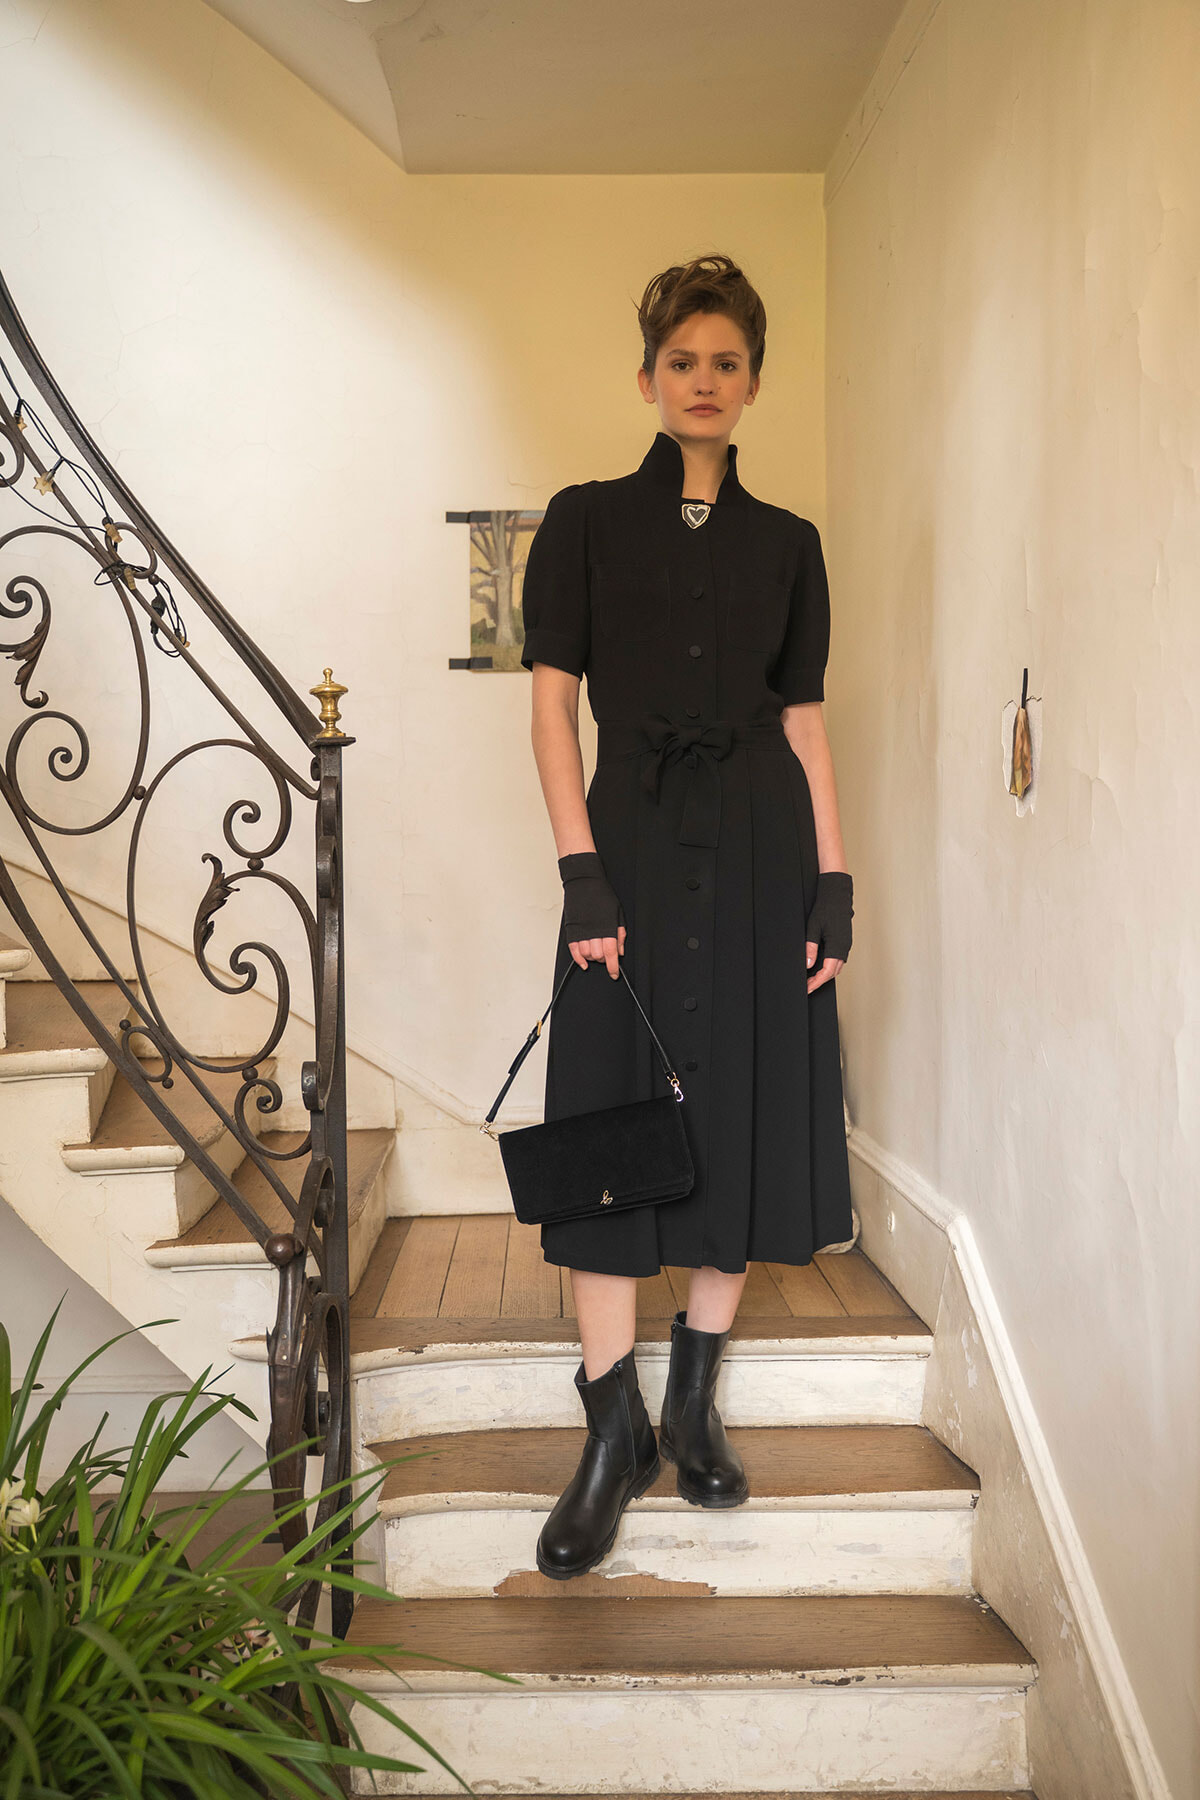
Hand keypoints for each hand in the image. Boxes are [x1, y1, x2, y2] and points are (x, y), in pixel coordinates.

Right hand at [558, 851, 626, 978]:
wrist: (584, 883)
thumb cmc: (602, 895)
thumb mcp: (617, 913)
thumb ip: (619, 934)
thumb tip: (620, 951)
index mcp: (607, 928)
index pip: (611, 954)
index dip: (613, 967)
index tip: (614, 974)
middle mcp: (594, 932)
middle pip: (599, 956)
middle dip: (604, 959)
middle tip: (607, 953)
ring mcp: (581, 932)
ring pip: (587, 955)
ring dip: (593, 958)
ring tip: (596, 951)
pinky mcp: (572, 930)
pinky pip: (574, 951)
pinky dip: (579, 959)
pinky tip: (584, 963)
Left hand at [805, 870, 852, 994]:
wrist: (837, 895)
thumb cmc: (826, 908)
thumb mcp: (813, 928)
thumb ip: (810, 948)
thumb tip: (808, 964)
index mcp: (837, 946)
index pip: (827, 972)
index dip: (816, 982)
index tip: (808, 988)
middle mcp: (844, 948)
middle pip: (833, 973)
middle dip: (820, 981)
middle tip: (807, 985)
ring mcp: (846, 945)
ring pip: (836, 967)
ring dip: (825, 975)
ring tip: (811, 978)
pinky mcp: (844, 941)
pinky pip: (838, 960)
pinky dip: (829, 967)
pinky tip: (820, 966)